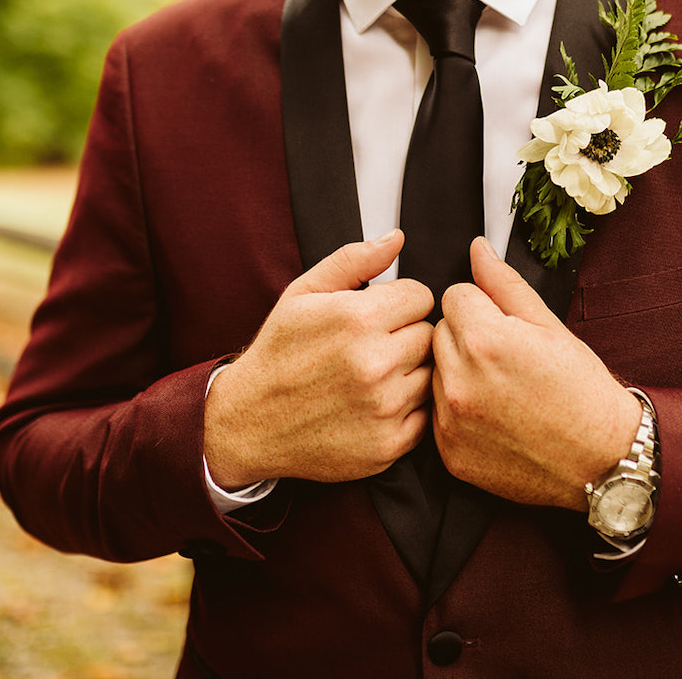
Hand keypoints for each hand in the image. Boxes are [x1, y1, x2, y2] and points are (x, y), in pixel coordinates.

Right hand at [204, 230, 433, 488]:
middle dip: (407, 335)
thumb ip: (353, 261)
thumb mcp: (303, 294)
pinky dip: (408, 409)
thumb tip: (397, 238)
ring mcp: (384, 408)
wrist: (249, 423)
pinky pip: (426, 415)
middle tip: (375, 346)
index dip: (401, 302)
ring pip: (432, 374)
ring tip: (375, 375)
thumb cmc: (279, 354)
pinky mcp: (389, 444)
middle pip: (430, 334)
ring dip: (411, 372)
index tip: (382, 315)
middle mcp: (375, 363)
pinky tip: (377, 403)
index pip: (422, 297)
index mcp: (357, 319)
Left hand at [432, 237, 640, 510]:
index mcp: (485, 340)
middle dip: (467, 336)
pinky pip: (437, 413)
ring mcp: (451, 420)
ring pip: (436, 371)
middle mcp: (460, 381)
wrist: (600, 461)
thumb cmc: (583, 393)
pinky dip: (459, 410)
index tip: (506, 326)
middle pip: (440, 331)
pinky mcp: (449, 452)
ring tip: (502, 388)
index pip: (454, 295)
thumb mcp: (550, 327)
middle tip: (507, 358)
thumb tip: (478, 250)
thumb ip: (504, 284)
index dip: (483, 306)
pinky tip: (494, 416)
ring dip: (459, 372)